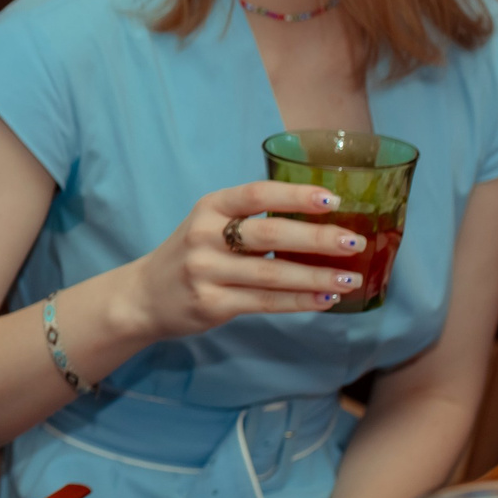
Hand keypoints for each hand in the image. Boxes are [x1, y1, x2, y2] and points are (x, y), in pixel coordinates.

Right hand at [126, 181, 366, 342]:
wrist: (144, 295)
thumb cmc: (192, 254)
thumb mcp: (211, 225)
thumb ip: (253, 221)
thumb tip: (322, 222)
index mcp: (209, 207)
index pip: (257, 194)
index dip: (295, 195)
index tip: (332, 200)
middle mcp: (204, 236)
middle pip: (269, 235)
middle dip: (317, 239)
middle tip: (354, 242)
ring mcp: (205, 272)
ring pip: (271, 274)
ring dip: (316, 276)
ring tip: (351, 278)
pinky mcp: (211, 304)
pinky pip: (264, 302)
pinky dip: (299, 301)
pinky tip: (325, 299)